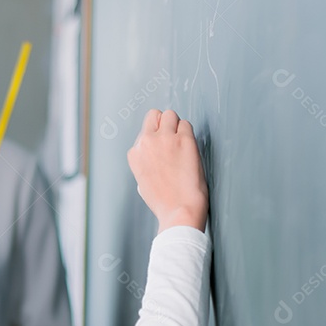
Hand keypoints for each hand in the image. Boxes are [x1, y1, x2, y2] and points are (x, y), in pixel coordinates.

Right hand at [127, 109, 208, 232]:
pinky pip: (186, 124)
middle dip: (163, 124)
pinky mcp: (184, 140)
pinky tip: (191, 148)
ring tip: (182, 143)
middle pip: (154, 115)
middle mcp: (146, 142)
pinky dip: (189, 134)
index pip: (144, 132)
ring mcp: (165, 139)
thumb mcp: (142, 182)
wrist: (179, 211)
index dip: (155, 139)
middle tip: (173, 139)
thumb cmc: (164, 202)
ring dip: (177, 126)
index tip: (163, 149)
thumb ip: (145, 162)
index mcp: (135, 154)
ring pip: (170, 115)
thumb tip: (154, 154)